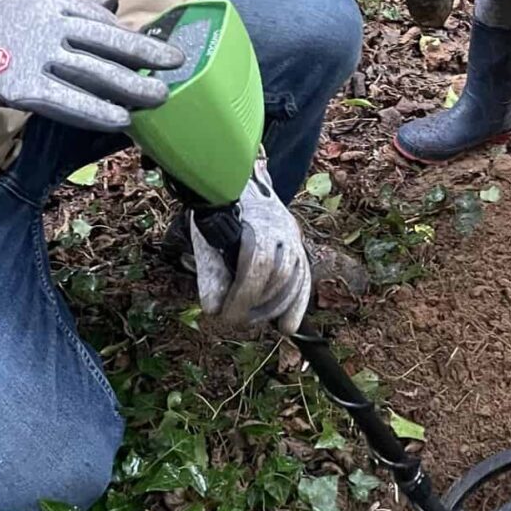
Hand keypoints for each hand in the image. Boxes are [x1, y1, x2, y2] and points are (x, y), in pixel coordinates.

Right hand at [0, 0, 183, 132]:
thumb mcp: (30, 5)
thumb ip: (73, 9)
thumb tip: (115, 6)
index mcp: (48, 0)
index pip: (100, 20)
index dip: (132, 38)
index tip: (158, 50)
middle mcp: (44, 23)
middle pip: (104, 42)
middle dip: (144, 56)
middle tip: (174, 67)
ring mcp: (32, 53)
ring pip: (92, 71)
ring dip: (129, 87)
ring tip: (158, 98)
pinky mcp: (19, 84)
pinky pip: (66, 100)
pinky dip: (96, 110)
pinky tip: (121, 120)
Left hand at [190, 151, 311, 334]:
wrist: (240, 183)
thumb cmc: (220, 211)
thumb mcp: (207, 236)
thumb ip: (211, 271)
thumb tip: (213, 309)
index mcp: (259, 222)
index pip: (257, 264)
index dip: (241, 294)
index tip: (223, 315)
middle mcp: (284, 230)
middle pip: (276, 275)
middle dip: (254, 304)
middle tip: (233, 320)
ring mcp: (294, 241)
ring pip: (293, 280)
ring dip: (272, 307)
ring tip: (249, 320)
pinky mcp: (298, 251)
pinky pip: (303, 282)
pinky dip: (296, 307)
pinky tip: (287, 328)